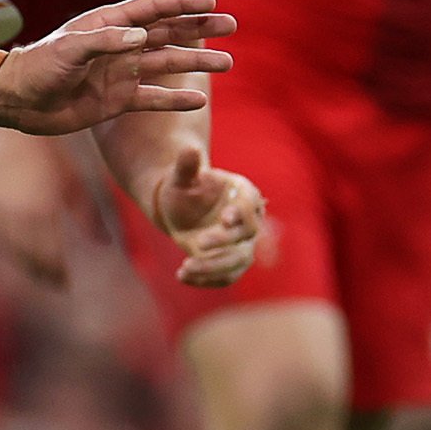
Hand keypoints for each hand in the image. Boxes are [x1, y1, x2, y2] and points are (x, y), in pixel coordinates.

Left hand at [0, 0, 236, 135]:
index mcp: (109, 24)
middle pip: (168, 33)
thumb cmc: (39, 67)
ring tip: (227, 63)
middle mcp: (120, 45)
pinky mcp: (118, 100)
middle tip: (231, 26)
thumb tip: (141, 36)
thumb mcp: (70, 49)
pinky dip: (175, 98)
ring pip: (167, 64)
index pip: (152, 9)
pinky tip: (198, 99)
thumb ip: (106, 42)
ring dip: (197, 63)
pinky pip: (153, 98)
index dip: (181, 4)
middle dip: (199, 29)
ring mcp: (121, 72)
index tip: (210, 2)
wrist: (18, 100)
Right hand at [0, 128, 77, 286]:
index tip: (67, 284)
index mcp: (42, 211)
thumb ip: (90, 217)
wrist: (17, 132)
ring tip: (41, 272)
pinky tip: (18, 253)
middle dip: (43, 274)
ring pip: (9, 250)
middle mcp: (16, 214)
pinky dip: (5, 247)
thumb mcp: (76, 185)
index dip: (58, 274)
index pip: (50, 256)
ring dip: (24, 264)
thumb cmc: (55, 157)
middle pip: (28, 259)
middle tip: (57, 284)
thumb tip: (105, 244)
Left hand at [150, 141, 265, 287]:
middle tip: (199, 243)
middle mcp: (247, 221)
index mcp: (243, 194)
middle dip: (224, 241)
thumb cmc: (184, 188)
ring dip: (214, 267)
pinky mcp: (230, 263)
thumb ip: (187, 166)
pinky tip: (181, 275)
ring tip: (185, 267)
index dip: (241, 213)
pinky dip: (207, 280)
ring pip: (238, 261)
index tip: (226, 219)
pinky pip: (226, 277)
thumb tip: (189, 149)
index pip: (250, 205)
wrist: (180, 208)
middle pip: (246, 235)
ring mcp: (241, 244)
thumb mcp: (181, 177)